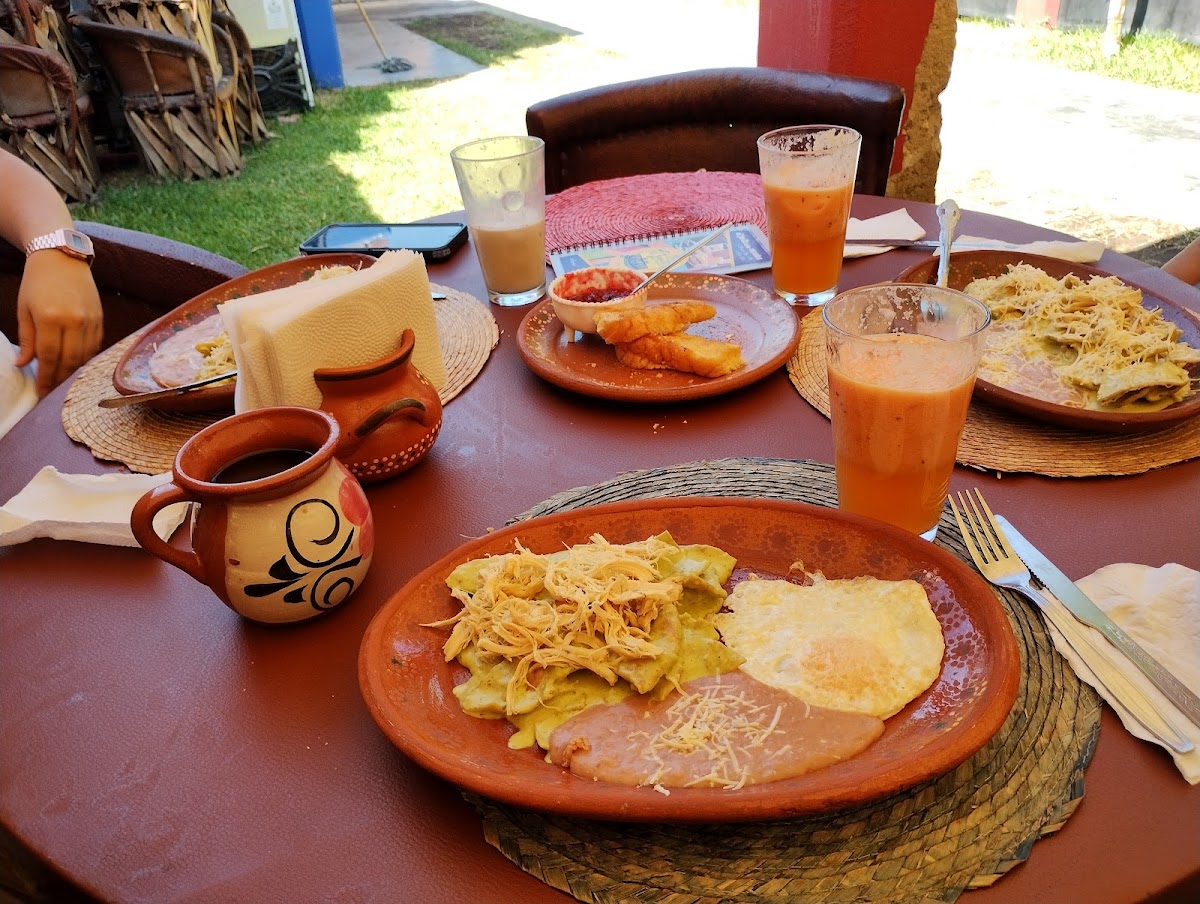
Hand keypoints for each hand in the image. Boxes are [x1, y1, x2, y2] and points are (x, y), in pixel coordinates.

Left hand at [14, 251, 102, 395]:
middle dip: (60, 379)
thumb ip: (26, 339)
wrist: (62, 257)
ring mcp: (90, 320)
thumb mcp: (24, 309)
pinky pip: (95, 346)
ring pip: (85, 356)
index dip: (46, 378)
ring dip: (74, 372)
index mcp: (50, 318)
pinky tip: (77, 365)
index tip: (42, 392)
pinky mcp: (100, 318)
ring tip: (63, 381)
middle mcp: (74, 320)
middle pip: (70, 361)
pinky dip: (86, 358)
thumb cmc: (37, 282)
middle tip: (52, 392)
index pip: (50, 357)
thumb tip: (24, 364)